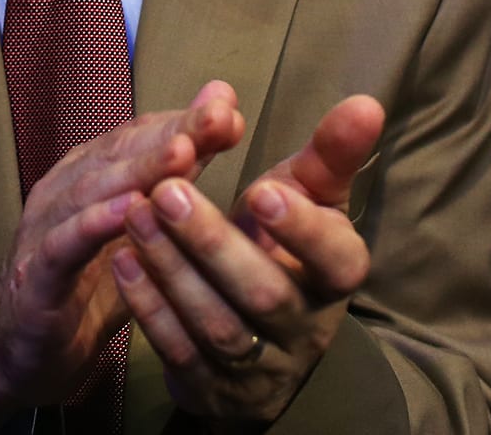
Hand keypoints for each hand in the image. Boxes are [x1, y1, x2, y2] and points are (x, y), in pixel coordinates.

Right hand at [0, 82, 245, 414]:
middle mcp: (66, 191)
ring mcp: (45, 230)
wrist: (22, 352)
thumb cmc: (90, 285)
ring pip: (93, 190)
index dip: (184, 121)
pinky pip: (64, 245)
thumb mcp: (144, 233)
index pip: (140, 137)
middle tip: (219, 117)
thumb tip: (225, 117)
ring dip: (139, 169)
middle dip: (173, 132)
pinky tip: (129, 211)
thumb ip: (180, 177)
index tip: (230, 110)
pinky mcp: (34, 275)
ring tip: (184, 152)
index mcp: (92, 175)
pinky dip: (94, 224)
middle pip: (121, 153)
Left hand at [111, 95, 383, 421]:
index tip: (262, 190)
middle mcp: (305, 330)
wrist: (261, 343)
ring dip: (172, 270)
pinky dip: (150, 306)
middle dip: (213, 244)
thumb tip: (366, 103)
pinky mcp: (211, 388)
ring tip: (135, 214)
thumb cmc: (285, 247)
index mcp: (338, 278)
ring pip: (217, 325)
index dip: (302, 230)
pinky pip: (179, 351)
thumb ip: (331, 155)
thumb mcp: (311, 200)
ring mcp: (258, 367)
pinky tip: (124, 259)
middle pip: (264, 294)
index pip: (335, 260)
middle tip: (167, 191)